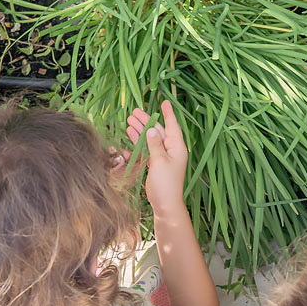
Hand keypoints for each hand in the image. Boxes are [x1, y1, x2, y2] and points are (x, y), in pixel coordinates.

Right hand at [126, 100, 187, 215]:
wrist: (165, 203)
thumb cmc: (166, 183)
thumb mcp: (160, 161)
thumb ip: (154, 144)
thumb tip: (150, 129)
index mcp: (177, 147)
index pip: (172, 126)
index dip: (168, 113)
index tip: (164, 102)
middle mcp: (171, 150)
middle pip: (158, 131)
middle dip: (146, 120)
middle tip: (134, 111)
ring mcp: (163, 156)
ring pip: (150, 139)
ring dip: (140, 130)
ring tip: (129, 120)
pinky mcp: (155, 163)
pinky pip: (147, 148)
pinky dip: (139, 142)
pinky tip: (130, 134)